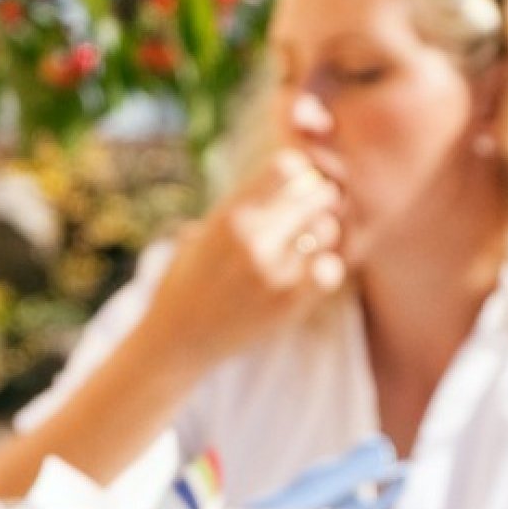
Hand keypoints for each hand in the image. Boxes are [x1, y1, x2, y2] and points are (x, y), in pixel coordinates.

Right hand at [135, 149, 347, 368]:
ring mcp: (273, 273)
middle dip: (315, 198)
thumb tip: (283, 175)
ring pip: (326, 229)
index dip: (297, 171)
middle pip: (313, 194)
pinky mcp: (288, 304)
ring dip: (321, 231)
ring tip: (307, 241)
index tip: (294, 182)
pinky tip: (312, 269)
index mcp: (229, 215)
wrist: (177, 340)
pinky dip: (326, 265)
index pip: (285, 167)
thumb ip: (237, 207)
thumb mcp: (201, 234)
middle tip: (311, 208)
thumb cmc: (187, 281)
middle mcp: (252, 240)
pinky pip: (330, 269)